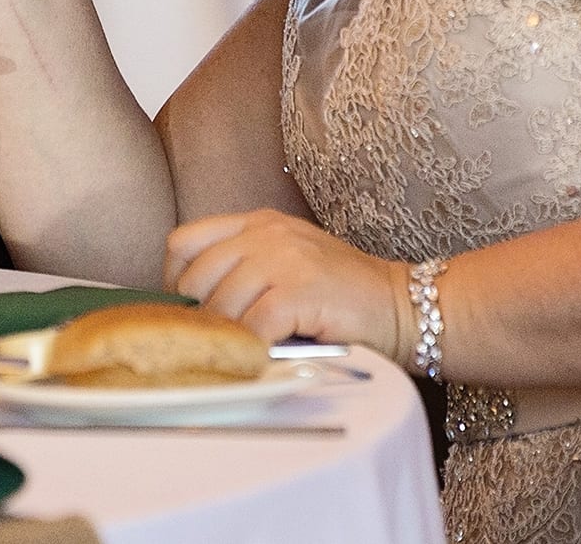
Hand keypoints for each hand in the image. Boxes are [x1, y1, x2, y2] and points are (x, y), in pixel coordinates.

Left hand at [165, 209, 405, 354]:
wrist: (404, 306)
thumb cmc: (346, 295)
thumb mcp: (288, 263)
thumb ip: (246, 269)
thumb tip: (195, 307)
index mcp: (258, 223)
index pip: (185, 242)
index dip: (176, 281)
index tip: (188, 310)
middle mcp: (266, 233)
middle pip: (197, 277)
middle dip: (202, 317)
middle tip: (217, 342)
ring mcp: (283, 258)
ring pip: (221, 305)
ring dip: (229, 337)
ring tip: (243, 352)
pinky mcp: (299, 290)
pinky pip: (252, 327)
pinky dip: (252, 349)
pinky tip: (264, 357)